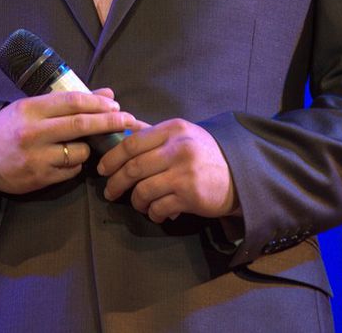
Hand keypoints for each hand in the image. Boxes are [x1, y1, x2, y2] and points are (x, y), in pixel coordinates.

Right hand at [0, 88, 138, 194]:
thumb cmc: (10, 127)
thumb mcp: (33, 107)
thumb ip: (68, 101)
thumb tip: (107, 93)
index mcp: (31, 109)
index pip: (72, 102)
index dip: (98, 102)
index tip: (116, 104)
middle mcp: (33, 133)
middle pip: (81, 125)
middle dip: (109, 121)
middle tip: (128, 119)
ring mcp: (36, 157)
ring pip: (80, 152)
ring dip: (90, 148)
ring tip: (81, 145)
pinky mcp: (39, 178)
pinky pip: (71, 171)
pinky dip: (77, 164)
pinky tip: (67, 159)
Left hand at [97, 119, 238, 221]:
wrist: (239, 174)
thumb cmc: (204, 154)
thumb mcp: (182, 135)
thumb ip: (153, 133)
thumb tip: (122, 129)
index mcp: (173, 130)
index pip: (132, 142)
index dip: (112, 157)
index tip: (102, 169)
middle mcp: (178, 149)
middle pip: (133, 167)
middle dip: (116, 182)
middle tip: (109, 192)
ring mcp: (184, 173)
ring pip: (143, 190)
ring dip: (135, 201)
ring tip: (138, 203)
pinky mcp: (190, 196)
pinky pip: (159, 207)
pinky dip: (153, 213)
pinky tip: (156, 212)